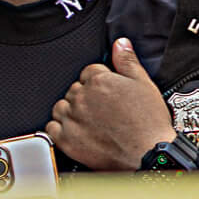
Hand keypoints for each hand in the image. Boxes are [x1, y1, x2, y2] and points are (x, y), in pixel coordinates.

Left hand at [46, 39, 174, 171]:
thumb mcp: (143, 84)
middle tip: (103, 109)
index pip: (89, 72)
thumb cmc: (148, 122)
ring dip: (71, 111)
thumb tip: (120, 44)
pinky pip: (51, 128)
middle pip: (75, 89)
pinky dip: (60, 128)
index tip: (107, 92)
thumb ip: (127, 61)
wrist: (147, 154)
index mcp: (99, 80)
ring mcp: (72, 119)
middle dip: (86, 96)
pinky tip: (75, 131)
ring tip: (89, 120)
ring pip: (61, 106)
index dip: (100, 81)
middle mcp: (81, 97)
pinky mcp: (66, 140)